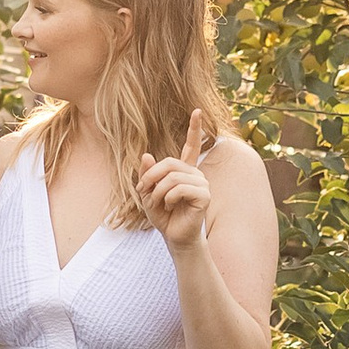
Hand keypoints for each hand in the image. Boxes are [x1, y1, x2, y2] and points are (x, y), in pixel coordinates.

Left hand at [134, 112, 214, 253]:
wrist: (174, 237)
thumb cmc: (163, 216)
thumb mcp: (147, 193)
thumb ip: (147, 174)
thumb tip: (146, 155)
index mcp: (184, 170)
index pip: (192, 145)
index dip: (195, 128)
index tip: (197, 111)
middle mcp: (196, 173)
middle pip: (169, 163)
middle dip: (151, 177)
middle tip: (144, 191)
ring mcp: (202, 183)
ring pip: (173, 176)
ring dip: (157, 191)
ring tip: (157, 203)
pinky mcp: (204, 195)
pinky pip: (180, 188)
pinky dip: (168, 197)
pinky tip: (170, 206)